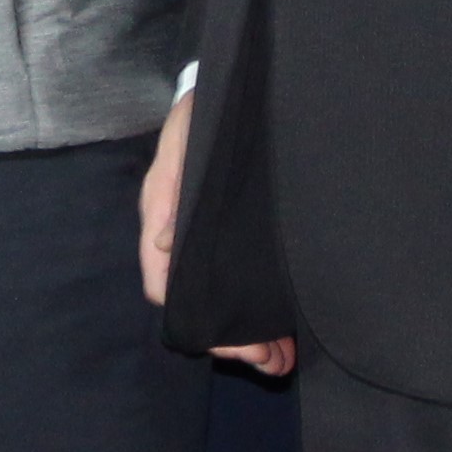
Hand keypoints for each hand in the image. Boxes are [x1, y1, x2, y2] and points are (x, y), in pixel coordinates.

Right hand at [138, 93, 292, 375]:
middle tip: (271, 362)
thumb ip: (173, 187)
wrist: (233, 89)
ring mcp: (211, 240)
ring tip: (283, 360)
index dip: (197, 321)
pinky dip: (262, 309)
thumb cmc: (202, 116)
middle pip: (200, 305)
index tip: (233, 343)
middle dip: (232, 339)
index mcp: (163, 221)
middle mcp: (182, 240)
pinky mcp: (237, 236)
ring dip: (251, 334)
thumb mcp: (187, 140)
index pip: (167, 287)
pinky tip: (288, 332)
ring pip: (223, 300)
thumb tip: (163, 242)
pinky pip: (244, 282)